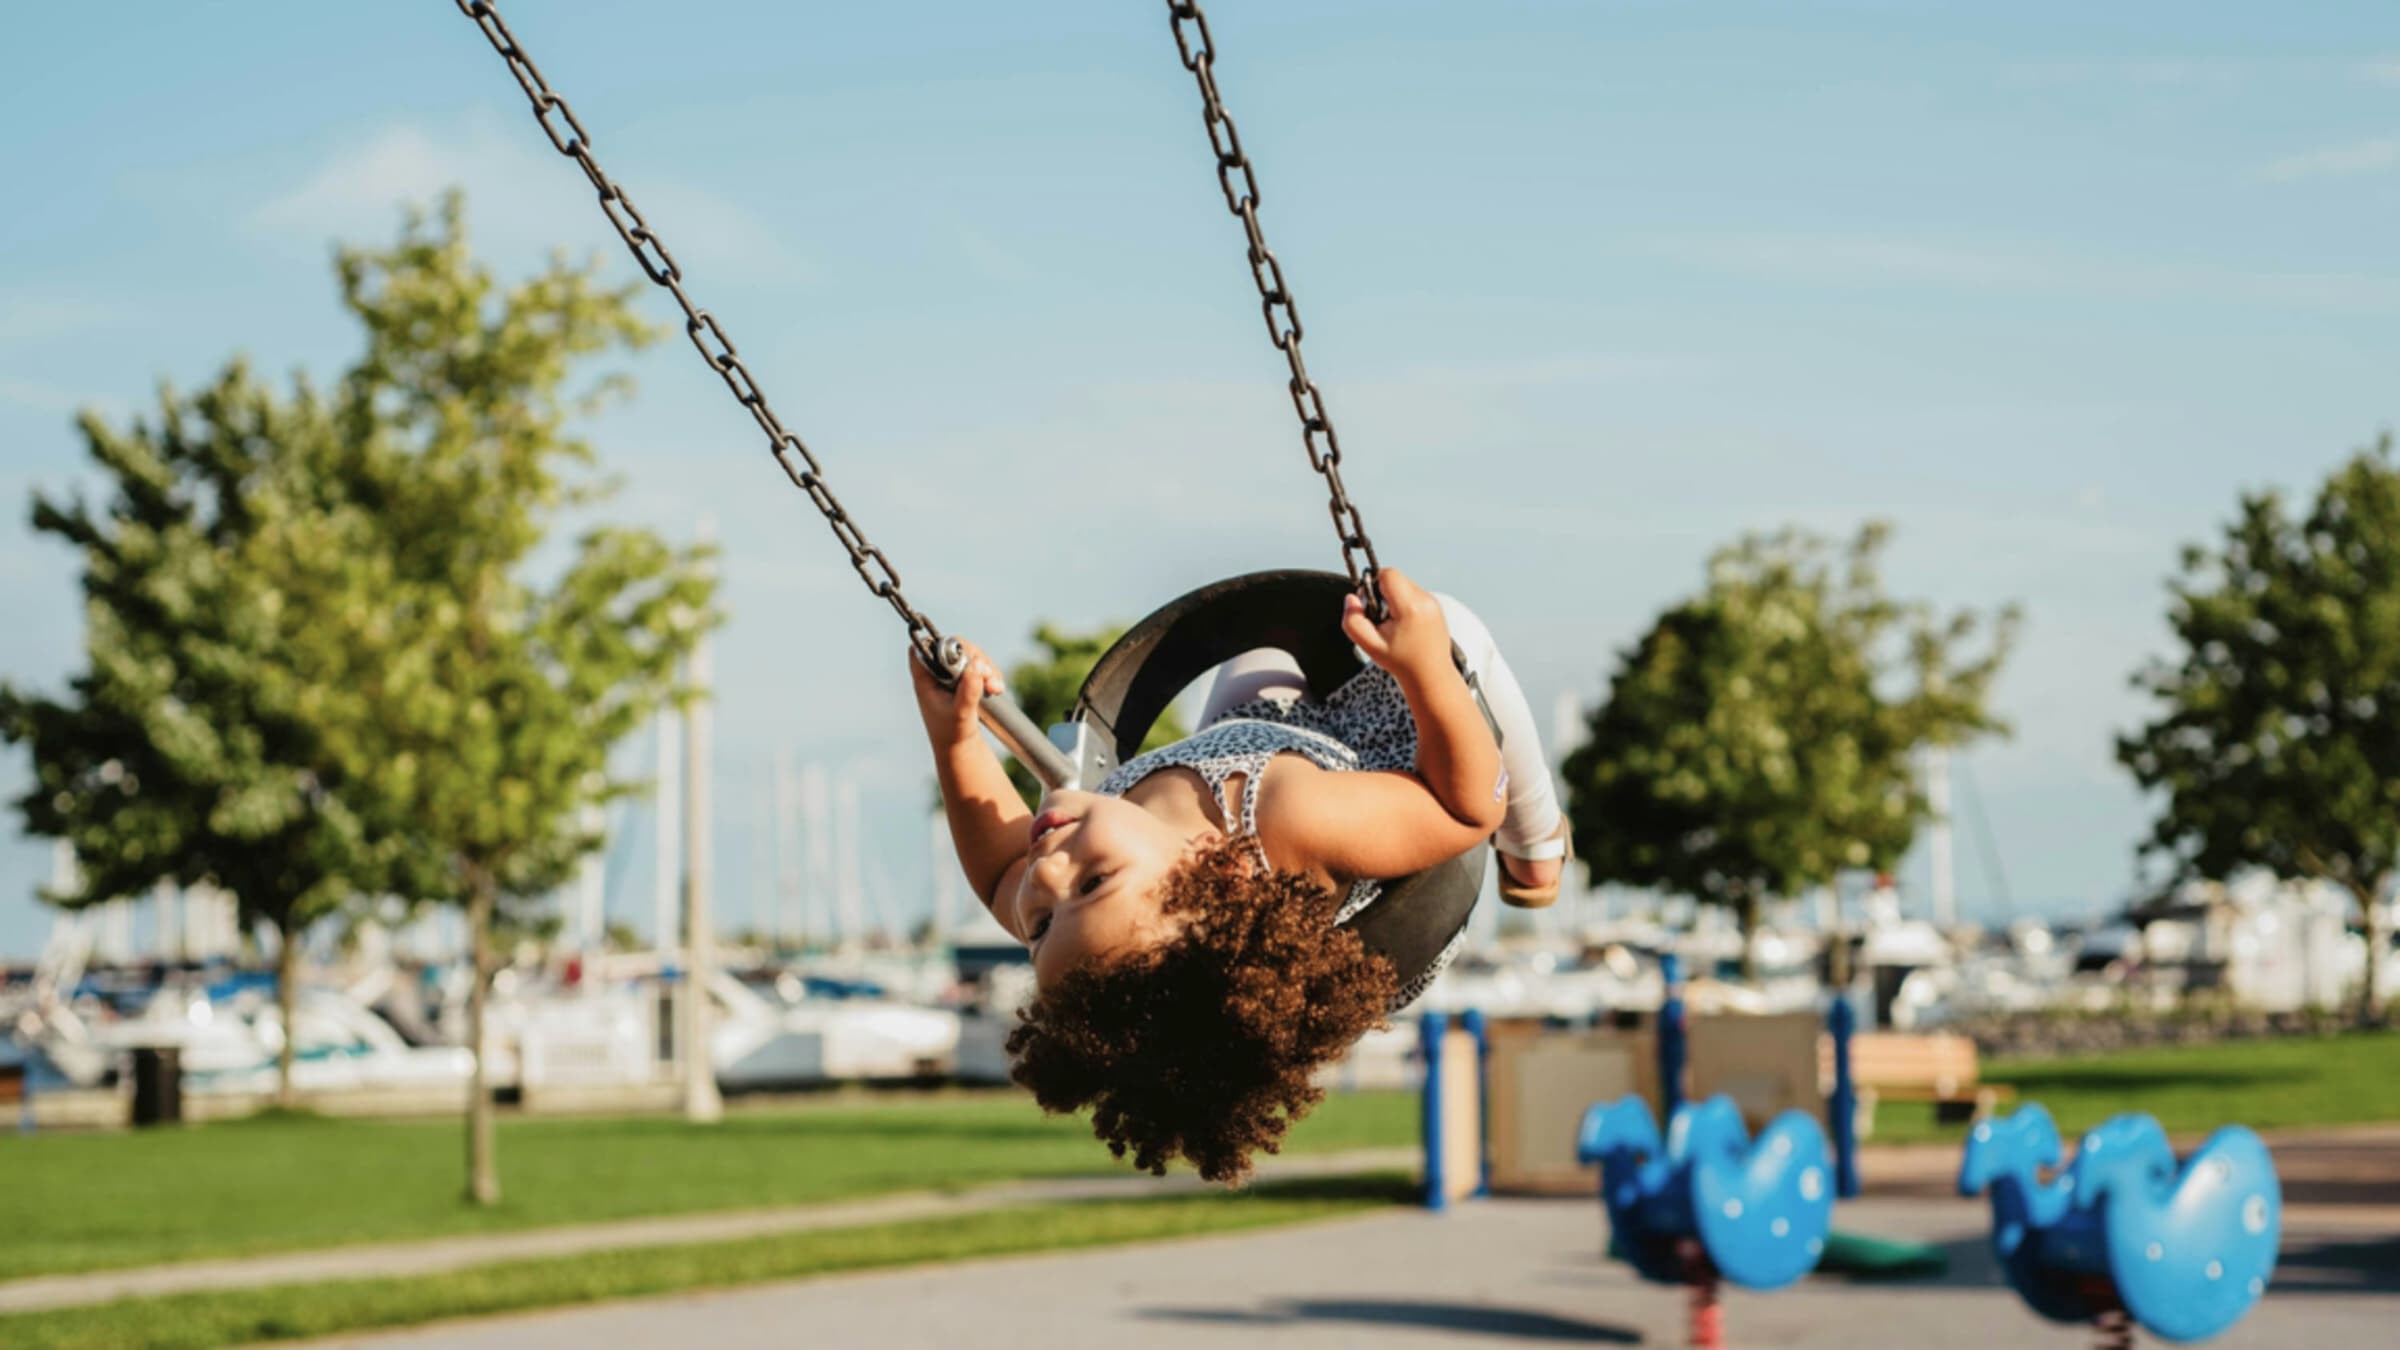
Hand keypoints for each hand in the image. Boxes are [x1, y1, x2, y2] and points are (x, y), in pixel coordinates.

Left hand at [911, 640, 1001, 749]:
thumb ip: (968, 690)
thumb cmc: (952, 733)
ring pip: (971, 655)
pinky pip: (979, 665)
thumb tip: (978, 663)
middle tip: (988, 677)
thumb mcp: (961, 713)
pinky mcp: (964, 678)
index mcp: (925, 679)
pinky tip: (996, 689)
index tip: (960, 656)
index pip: (925, 649)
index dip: (942, 646)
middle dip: (976, 658)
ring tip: (995, 689)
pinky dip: (990, 674)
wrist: (959, 747)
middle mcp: (936, 672)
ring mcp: (951, 674)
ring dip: (987, 668)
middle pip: (955, 647)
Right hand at [1341, 567, 1453, 684]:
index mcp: (1410, 607)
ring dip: (1394, 599)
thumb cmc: (1402, 662)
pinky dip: (1405, 605)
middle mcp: (1425, 600)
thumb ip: (1353, 620)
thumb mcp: (1370, 645)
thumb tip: (1351, 599)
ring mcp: (1434, 603)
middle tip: (1381, 618)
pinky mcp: (1436, 607)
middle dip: (1383, 593)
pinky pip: (1415, 594)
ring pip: (1405, 585)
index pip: (1388, 574)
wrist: (1431, 676)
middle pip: (1396, 578)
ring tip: (1394, 625)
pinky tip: (1405, 626)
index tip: (1371, 604)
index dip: (1373, 584)